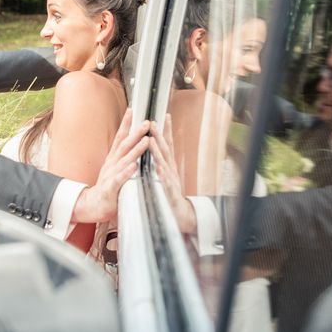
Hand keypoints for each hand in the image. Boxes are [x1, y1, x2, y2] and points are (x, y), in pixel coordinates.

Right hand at [73, 109, 149, 222]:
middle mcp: (112, 164)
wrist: (92, 205)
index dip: (126, 124)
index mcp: (113, 159)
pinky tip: (134, 166)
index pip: (120, 138)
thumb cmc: (108, 187)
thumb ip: (122, 157)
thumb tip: (131, 142)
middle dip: (136, 133)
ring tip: (146, 140)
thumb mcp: (114, 168)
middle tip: (146, 122)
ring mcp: (110, 175)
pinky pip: (120, 179)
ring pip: (124, 160)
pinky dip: (127, 172)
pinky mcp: (111, 188)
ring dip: (136, 150)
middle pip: (124, 145)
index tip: (132, 110)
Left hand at [149, 115, 196, 232]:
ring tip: (152, 139)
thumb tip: (159, 148)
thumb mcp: (167, 175)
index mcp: (168, 166)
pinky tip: (158, 169)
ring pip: (164, 163)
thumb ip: (163, 162)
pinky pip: (166, 183)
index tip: (164, 115)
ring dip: (158, 151)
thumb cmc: (170, 194)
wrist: (180, 215)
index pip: (167, 145)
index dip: (166, 130)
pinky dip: (162, 175)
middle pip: (165, 150)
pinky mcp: (170, 193)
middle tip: (152, 122)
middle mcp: (171, 170)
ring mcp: (171, 181)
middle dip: (159, 135)